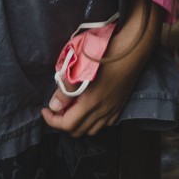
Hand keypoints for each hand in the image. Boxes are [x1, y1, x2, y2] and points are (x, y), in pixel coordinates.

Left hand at [41, 0, 163, 137]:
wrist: (134, 48)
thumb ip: (66, 89)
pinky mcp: (120, 106)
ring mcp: (113, 110)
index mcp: (91, 103)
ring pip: (91, 130)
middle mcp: (103, 111)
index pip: (67, 125)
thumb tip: (54, 105)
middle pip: (77, 131)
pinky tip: (90, 108)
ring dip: (78, 124)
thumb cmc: (106, 52)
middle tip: (57, 107)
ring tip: (72, 108)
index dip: (52, 120)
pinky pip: (104, 124)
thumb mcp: (81, 67)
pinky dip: (93, 122)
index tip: (45, 109)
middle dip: (63, 122)